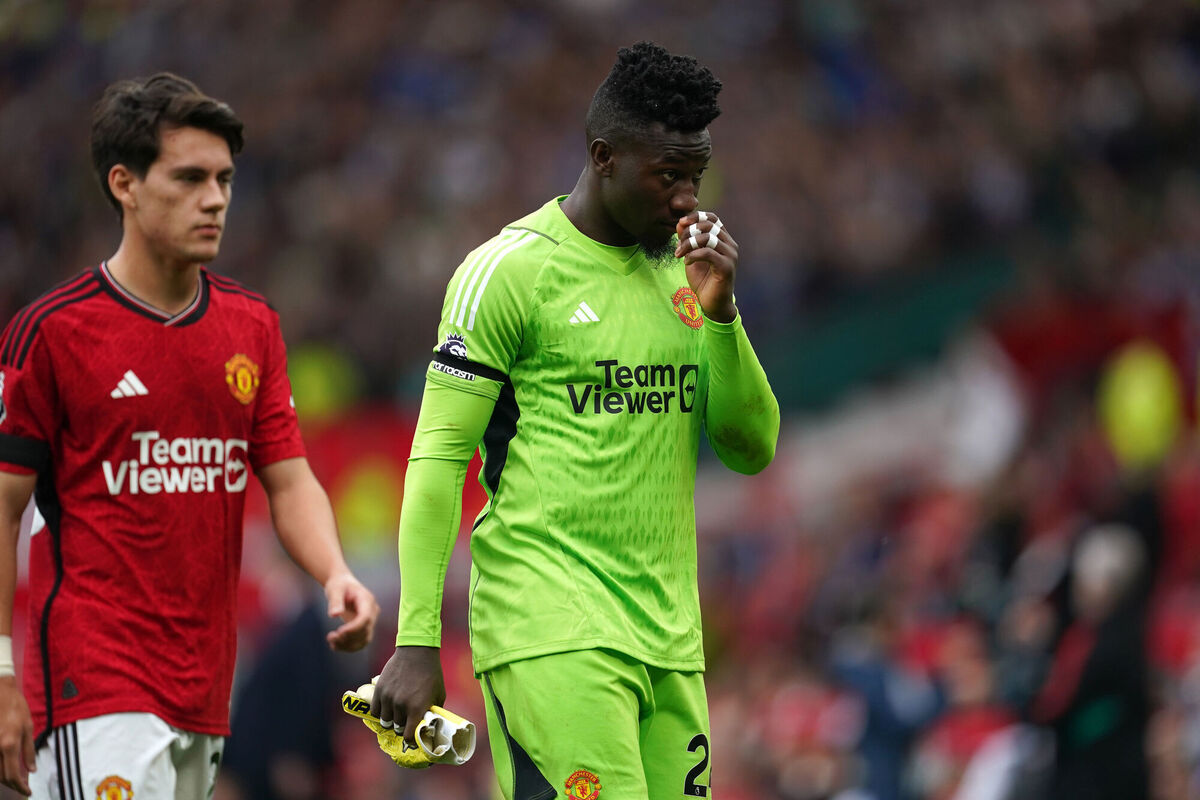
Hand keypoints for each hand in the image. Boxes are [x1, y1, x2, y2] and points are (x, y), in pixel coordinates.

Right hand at [0, 677, 33, 795]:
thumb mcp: (28, 726)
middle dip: (13, 785)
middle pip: (1, 776)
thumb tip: (32, 769)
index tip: (27, 792)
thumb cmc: (16, 707)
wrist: (0, 692)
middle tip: (23, 788)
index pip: (13, 774)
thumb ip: (28, 750)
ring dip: (4, 779)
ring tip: (16, 781)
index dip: (20, 787)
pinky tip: (6, 768)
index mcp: (9, 744)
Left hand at [324, 572, 378, 651]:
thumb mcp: (335, 589)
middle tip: (330, 637)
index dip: (354, 628)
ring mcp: (370, 621)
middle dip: (348, 638)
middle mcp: (372, 612)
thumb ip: (335, 601)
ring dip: (347, 645)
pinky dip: (348, 647)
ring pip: (364, 640)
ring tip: (331, 641)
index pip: (365, 618)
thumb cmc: (339, 585)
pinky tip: (334, 645)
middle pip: (365, 631)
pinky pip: (360, 642)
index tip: (339, 632)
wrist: (343, 586)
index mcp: (367, 600)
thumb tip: (334, 615)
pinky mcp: (364, 628)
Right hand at [372, 646, 445, 747]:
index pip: (408, 736)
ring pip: (385, 721)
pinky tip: (386, 709)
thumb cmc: (431, 673)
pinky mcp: (380, 690)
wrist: (417, 652)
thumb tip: (430, 725)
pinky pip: (375, 710)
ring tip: (396, 716)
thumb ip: (433, 711)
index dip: (410, 740)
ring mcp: (388, 698)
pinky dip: (380, 713)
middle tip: (406, 723)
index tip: (412, 740)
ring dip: (391, 721)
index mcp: (416, 708)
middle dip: (402, 728)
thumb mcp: (438, 694)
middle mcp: (400, 705)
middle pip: (397, 728)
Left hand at [675, 211, 737, 322]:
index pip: (712, 218)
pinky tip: (686, 262)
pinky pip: (708, 253)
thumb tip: (680, 223)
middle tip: (678, 245)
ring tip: (679, 254)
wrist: (711, 304)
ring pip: (707, 237)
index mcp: (723, 239)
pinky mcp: (727, 267)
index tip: (680, 223)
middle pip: (709, 225)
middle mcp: (730, 245)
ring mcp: (730, 255)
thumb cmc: (703, 280)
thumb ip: (687, 239)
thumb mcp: (690, 256)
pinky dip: (693, 255)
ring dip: (688, 244)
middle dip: (689, 232)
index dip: (696, 216)